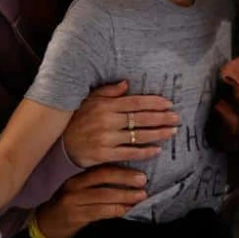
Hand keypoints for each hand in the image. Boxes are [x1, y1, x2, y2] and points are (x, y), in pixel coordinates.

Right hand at [34, 165, 148, 237]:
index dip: (122, 170)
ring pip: (104, 196)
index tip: (139, 172)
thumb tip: (125, 178)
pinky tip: (126, 210)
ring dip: (125, 196)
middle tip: (143, 182)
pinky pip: (100, 212)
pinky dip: (116, 210)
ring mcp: (74, 202)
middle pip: (103, 179)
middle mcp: (74, 187)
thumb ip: (96, 183)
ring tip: (140, 197)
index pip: (101, 169)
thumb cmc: (67, 205)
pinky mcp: (75, 217)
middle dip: (126, 180)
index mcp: (77, 177)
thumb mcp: (78, 190)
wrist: (46, 224)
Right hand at [63, 81, 179, 167]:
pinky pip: (129, 153)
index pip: (135, 103)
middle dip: (161, 118)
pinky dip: (145, 152)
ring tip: (172, 132)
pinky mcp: (104, 154)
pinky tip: (157, 150)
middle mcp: (107, 120)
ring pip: (138, 135)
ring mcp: (106, 138)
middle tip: (176, 118)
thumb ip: (108, 92)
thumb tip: (127, 83)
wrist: (61, 144)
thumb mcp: (89, 100)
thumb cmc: (78, 119)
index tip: (168, 103)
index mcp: (106, 106)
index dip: (153, 103)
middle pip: (140, 118)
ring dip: (158, 134)